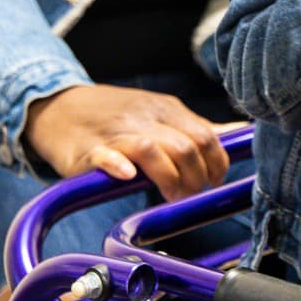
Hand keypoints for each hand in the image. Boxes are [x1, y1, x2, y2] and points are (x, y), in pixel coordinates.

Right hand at [24, 85, 229, 200]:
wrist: (60, 105)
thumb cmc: (116, 115)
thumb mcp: (160, 114)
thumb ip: (197, 127)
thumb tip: (240, 131)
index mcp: (166, 110)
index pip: (205, 136)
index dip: (216, 163)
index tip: (214, 182)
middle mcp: (145, 118)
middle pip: (184, 146)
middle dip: (196, 176)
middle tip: (192, 195)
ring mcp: (115, 133)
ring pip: (151, 149)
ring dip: (168, 177)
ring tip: (171, 195)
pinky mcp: (85, 150)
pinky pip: (104, 155)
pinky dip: (118, 165)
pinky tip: (128, 175)